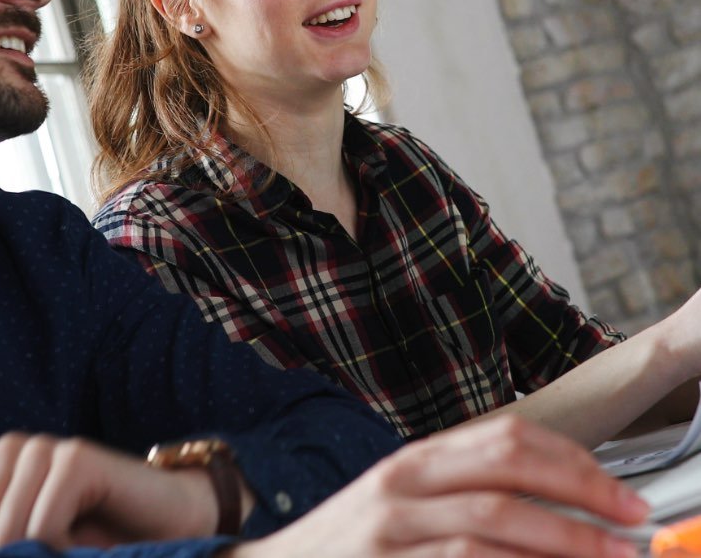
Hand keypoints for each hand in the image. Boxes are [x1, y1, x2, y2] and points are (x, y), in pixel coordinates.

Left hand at [0, 432, 217, 550]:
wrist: (172, 522)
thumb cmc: (98, 545)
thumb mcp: (33, 550)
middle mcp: (9, 450)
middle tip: (55, 557)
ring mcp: (44, 448)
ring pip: (6, 535)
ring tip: (71, 552)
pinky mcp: (76, 457)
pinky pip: (42, 527)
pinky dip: (61, 551)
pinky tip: (88, 548)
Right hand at [230, 416, 647, 557]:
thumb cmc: (353, 542)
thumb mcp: (404, 501)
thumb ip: (464, 492)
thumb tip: (551, 505)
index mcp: (414, 459)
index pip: (503, 437)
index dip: (569, 460)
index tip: (616, 489)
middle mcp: (401, 485)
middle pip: (504, 471)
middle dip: (579, 493)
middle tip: (630, 520)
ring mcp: (391, 532)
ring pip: (491, 525)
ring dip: (562, 541)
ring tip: (610, 556)